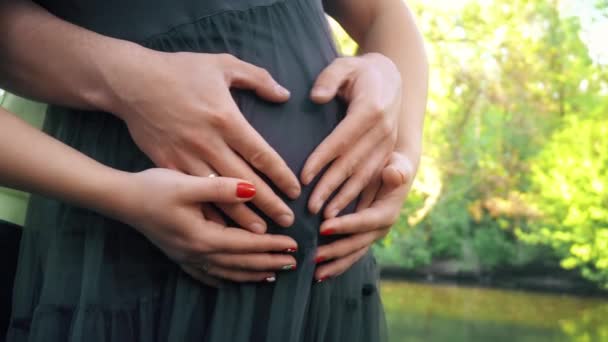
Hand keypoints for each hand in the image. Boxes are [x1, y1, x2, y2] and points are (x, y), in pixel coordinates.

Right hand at [109, 52, 300, 230]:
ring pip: (219, 195)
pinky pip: (193, 193)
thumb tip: (283, 94)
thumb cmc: (178, 70)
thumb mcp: (221, 64)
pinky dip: (209, 212)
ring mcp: (186, 158)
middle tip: (288, 221)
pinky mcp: (168, 165)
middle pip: (245, 183)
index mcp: (225, 120)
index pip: (261, 155)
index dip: (280, 176)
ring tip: (262, 235)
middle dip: (269, 204)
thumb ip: (256, 78)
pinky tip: (222, 227)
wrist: (131, 81)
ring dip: (242, 217)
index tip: (295, 191)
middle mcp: (208, 144)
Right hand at [115, 169, 298, 284]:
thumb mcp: (188, 184)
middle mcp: (197, 252)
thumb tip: (252, 189)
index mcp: (203, 236)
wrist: (121, 200)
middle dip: (268, 263)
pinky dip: (223, 279)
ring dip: (251, 274)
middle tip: (293, 264)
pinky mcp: (178, 255)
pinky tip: (229, 283)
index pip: (246, 244)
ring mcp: (186, 257)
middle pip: (240, 263)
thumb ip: (222, 188)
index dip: (271, 245)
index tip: (293, 245)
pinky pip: (206, 275)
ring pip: (226, 272)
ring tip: (272, 276)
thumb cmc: (154, 189)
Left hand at [302, 53, 401, 217]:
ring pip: (365, 176)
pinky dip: (360, 198)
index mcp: (371, 109)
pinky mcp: (388, 153)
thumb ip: (329, 78)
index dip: (322, 160)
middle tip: (311, 209)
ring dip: (345, 198)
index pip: (342, 139)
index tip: (304, 178)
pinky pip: (374, 179)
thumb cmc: (359, 72)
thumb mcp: (343, 65)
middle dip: (331, 188)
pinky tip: (345, 214)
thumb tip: (317, 97)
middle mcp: (383, 130)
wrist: (390, 77)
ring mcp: (388, 144)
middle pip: (353, 164)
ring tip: (326, 218)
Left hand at [313, 153, 413, 280]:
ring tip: (316, 275)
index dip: (345, 225)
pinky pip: (349, 254)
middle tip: (314, 255)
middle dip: (335, 251)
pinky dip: (336, 264)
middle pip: (356, 243)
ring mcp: (370, 235)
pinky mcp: (362, 237)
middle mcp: (379, 229)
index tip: (323, 227)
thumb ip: (397, 170)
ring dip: (334, 265)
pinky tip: (320, 274)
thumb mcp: (399, 165)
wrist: (396, 173)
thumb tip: (393, 173)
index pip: (365, 221)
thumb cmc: (394, 166)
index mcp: (387, 213)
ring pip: (352, 254)